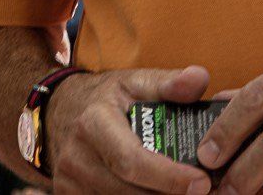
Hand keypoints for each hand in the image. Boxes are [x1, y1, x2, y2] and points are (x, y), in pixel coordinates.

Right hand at [43, 65, 214, 193]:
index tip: (202, 182)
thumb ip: (168, 83)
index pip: (132, 161)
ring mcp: (69, 181)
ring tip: (182, 191)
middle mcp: (76, 156)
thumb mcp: (133, 82)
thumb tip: (200, 78)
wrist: (58, 110)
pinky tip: (156, 192)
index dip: (169, 177)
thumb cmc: (104, 98)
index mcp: (93, 123)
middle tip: (205, 190)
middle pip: (131, 192)